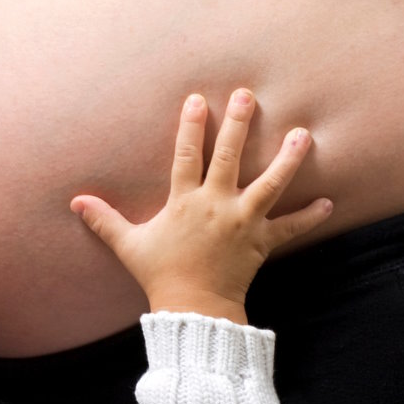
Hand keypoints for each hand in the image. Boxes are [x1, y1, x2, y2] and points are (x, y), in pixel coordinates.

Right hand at [70, 89, 333, 322]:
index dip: (192, 125)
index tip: (199, 99)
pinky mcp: (262, 242)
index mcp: (184, 202)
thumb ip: (105, 220)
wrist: (192, 308)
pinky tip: (328, 202)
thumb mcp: (129, 245)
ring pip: (270, 183)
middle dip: (239, 123)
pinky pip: (290, 227)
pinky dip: (309, 216)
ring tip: (303, 134)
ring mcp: (243, 222)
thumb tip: (75, 202)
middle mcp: (216, 205)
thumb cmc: (159, 275)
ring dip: (288, 158)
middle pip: (230, 156)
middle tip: (248, 95)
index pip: (187, 154)